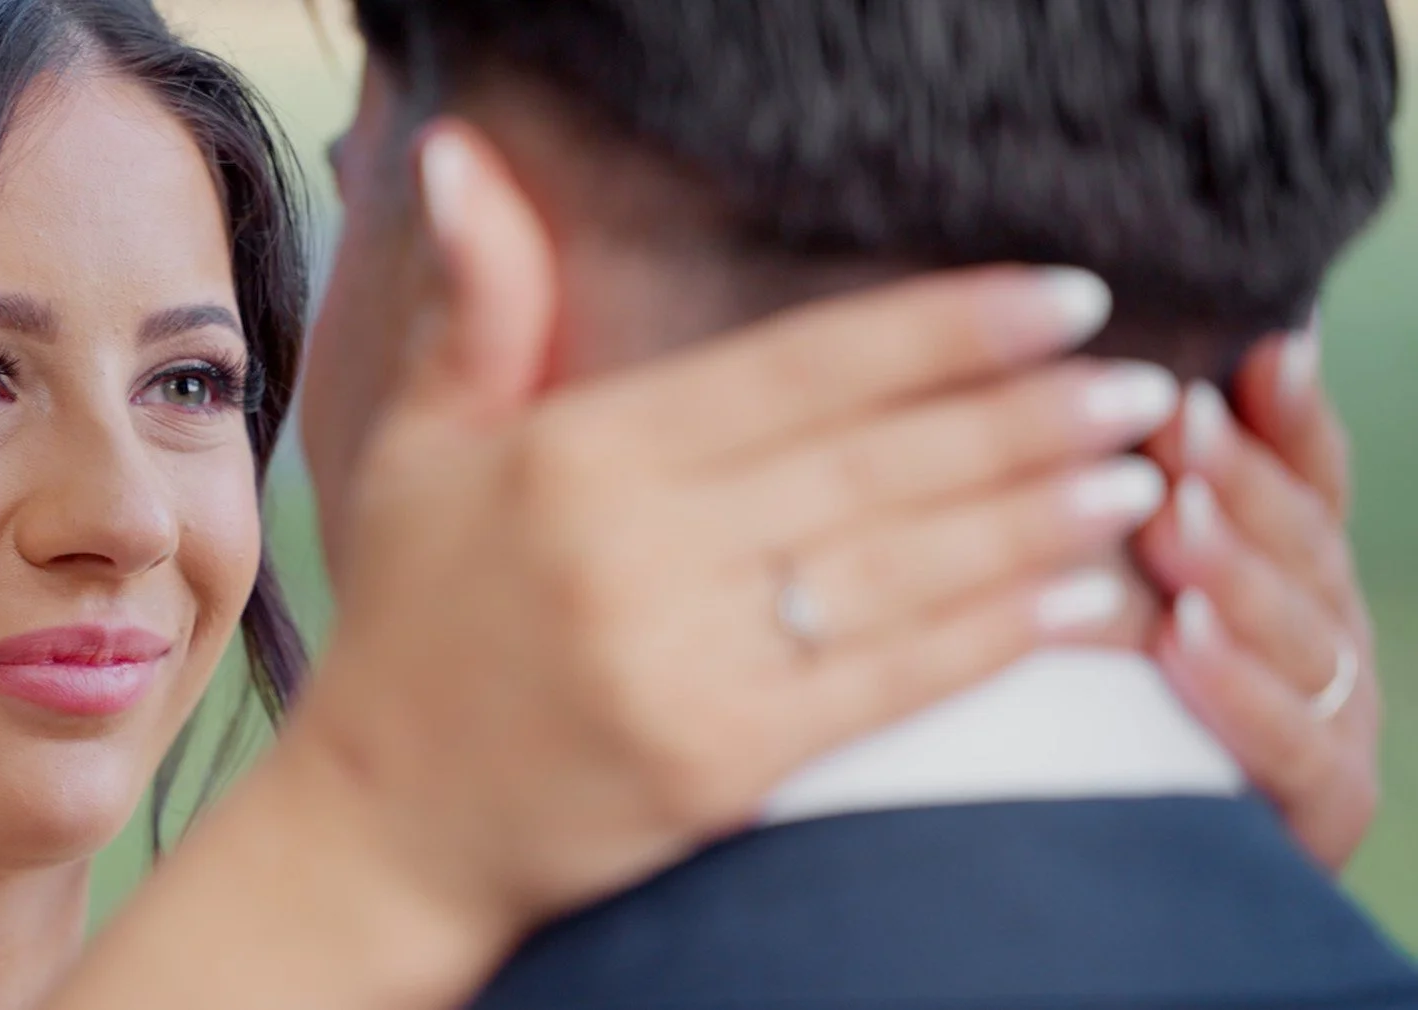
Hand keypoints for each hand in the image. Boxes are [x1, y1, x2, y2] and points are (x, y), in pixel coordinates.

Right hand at [286, 123, 1179, 939]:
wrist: (385, 824)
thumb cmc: (414, 625)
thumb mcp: (420, 447)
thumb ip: (479, 309)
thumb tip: (462, 155)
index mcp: (579, 451)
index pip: (802, 366)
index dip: (944, 329)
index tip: (1060, 299)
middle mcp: (635, 546)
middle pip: (878, 460)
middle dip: (1028, 416)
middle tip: (1140, 386)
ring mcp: (681, 658)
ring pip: (904, 565)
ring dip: (1041, 518)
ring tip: (1139, 478)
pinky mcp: (719, 761)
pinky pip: (892, 681)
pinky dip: (1000, 636)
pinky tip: (1082, 601)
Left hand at [1135, 327, 1378, 868]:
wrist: (1123, 875)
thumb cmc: (1113, 695)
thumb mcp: (1137, 578)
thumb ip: (1154, 491)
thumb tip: (1179, 370)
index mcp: (1303, 570)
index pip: (1313, 476)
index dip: (1292, 415)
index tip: (1263, 350)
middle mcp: (1332, 632)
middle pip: (1303, 540)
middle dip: (1240, 476)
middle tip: (1176, 417)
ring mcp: (1338, 716)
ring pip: (1299, 630)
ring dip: (1235, 569)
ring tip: (1173, 518)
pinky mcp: (1320, 802)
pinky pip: (1284, 738)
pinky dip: (1236, 686)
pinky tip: (1185, 639)